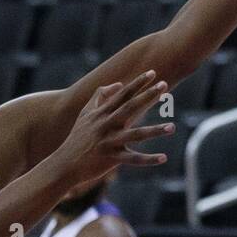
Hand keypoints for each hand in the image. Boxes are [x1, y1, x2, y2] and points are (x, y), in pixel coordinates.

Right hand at [50, 71, 172, 187]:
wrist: (65, 163)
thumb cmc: (77, 138)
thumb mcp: (85, 114)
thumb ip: (99, 97)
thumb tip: (117, 84)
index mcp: (102, 114)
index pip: (122, 94)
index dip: (137, 83)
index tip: (152, 73)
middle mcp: (106, 125)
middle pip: (130, 107)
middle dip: (147, 96)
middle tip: (164, 85)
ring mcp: (110, 141)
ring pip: (135, 135)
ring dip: (155, 131)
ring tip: (172, 127)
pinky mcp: (112, 158)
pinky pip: (133, 159)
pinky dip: (148, 159)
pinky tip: (163, 158)